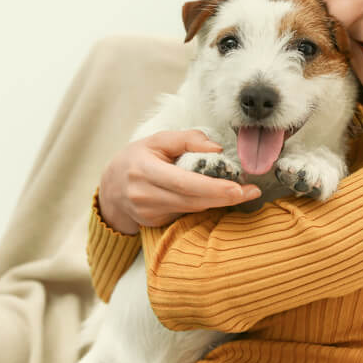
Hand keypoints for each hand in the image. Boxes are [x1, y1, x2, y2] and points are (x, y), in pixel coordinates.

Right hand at [98, 130, 261, 234]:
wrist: (111, 188)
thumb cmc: (137, 159)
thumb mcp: (157, 140)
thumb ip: (187, 139)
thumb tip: (216, 148)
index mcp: (144, 170)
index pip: (183, 182)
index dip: (212, 187)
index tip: (237, 188)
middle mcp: (144, 195)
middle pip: (191, 200)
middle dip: (224, 198)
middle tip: (251, 192)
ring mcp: (149, 213)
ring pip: (191, 209)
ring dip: (218, 202)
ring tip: (243, 193)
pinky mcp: (155, 223)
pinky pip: (185, 214)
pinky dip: (203, 206)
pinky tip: (218, 198)